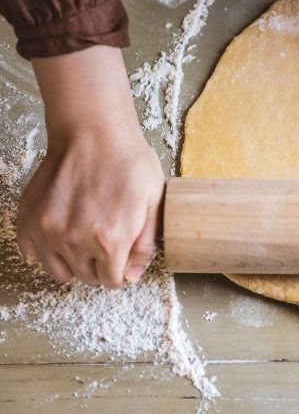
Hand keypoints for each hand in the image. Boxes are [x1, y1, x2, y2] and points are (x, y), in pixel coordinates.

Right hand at [16, 46, 164, 287]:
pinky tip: (61, 234)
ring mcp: (48, 230)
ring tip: (85, 241)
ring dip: (73, 262)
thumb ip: (145, 244)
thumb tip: (132, 275)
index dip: (120, 272)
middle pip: (86, 277)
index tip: (121, 260)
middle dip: (99, 267)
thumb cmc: (129, 162)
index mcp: (110, 240)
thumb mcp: (153, 202)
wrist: (94, 133)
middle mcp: (75, 240)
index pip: (112, 281)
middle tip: (106, 245)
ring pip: (58, 270)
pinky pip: (32, 251)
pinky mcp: (29, 217)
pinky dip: (45, 249)